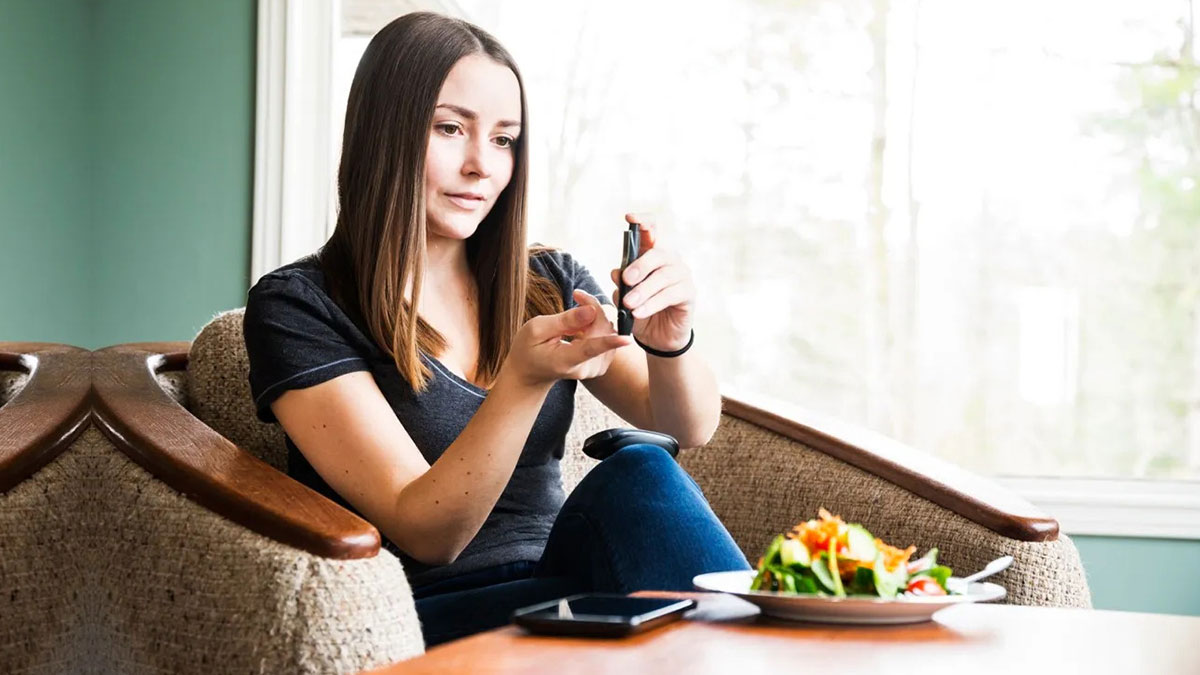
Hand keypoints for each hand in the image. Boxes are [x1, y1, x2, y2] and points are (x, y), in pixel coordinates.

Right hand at [502, 296, 632, 388]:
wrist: (531, 372)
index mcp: (566, 360)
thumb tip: (591, 311)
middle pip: (603, 330)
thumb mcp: (537, 329)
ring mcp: (595, 368)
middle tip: (577, 295)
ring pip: (608, 330)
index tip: (626, 339)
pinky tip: (581, 326)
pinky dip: (597, 325)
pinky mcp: (601, 364)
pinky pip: (607, 336)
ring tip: (574, 314)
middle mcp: (585, 368)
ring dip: (595, 316)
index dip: (609, 342)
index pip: (591, 349)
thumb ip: (565, 320)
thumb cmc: (529, 349)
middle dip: (593, 308)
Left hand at [609, 213, 695, 351]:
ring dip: (643, 290)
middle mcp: (669, 261)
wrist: (657, 338)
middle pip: (657, 253)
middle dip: (639, 266)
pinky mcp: (688, 293)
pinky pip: (670, 294)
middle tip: (625, 280)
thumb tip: (616, 272)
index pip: (651, 230)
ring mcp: (681, 275)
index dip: (643, 221)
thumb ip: (620, 284)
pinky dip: (652, 304)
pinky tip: (639, 313)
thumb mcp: (624, 298)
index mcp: (651, 255)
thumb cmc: (640, 311)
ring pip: (663, 276)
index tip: (629, 218)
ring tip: (629, 304)